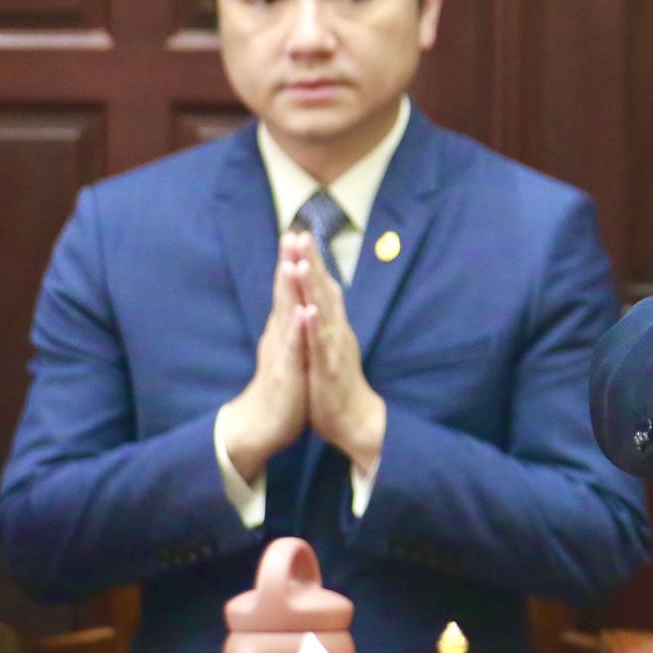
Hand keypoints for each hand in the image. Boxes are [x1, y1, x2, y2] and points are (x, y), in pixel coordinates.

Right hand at [222, 234, 312, 480]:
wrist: (260, 425)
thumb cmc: (280, 387)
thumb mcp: (288, 350)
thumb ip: (290, 326)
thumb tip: (296, 302)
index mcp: (283, 329)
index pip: (287, 289)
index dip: (292, 261)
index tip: (298, 232)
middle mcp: (279, 335)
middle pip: (284, 294)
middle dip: (288, 262)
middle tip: (292, 232)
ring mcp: (281, 352)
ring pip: (286, 316)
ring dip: (289, 289)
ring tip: (293, 262)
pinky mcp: (286, 373)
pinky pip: (293, 349)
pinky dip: (298, 330)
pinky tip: (303, 313)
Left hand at [298, 245, 385, 468]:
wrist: (355, 420)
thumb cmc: (338, 381)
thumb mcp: (332, 342)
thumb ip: (330, 314)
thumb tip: (329, 286)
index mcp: (332, 324)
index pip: (321, 285)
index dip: (311, 259)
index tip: (298, 233)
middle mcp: (336, 330)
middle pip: (324, 289)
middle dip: (312, 261)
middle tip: (301, 233)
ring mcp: (334, 347)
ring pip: (323, 312)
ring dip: (314, 287)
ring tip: (302, 262)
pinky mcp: (330, 368)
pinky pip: (322, 345)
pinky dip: (316, 327)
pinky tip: (309, 310)